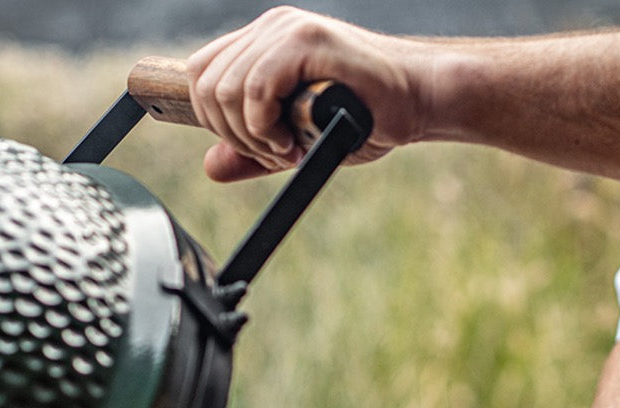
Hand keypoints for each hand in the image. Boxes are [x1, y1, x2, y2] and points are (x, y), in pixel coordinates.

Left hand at [186, 6, 431, 180]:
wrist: (418, 102)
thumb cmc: (365, 119)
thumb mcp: (298, 142)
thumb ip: (254, 152)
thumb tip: (210, 167)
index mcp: (262, 44)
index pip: (201, 74)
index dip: (213, 121)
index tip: (254, 148)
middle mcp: (268, 29)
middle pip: (205, 83)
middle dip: (231, 134)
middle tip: (274, 154)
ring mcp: (285, 30)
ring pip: (226, 88)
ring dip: (252, 135)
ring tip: (289, 150)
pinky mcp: (305, 40)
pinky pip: (255, 89)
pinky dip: (266, 127)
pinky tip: (294, 142)